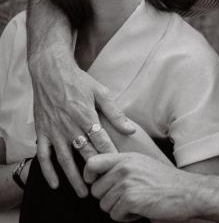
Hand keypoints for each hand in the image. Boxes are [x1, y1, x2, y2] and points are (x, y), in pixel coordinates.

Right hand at [31, 58, 135, 196]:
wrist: (51, 72)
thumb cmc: (78, 81)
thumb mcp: (101, 92)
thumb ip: (115, 113)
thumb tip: (130, 129)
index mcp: (86, 115)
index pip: (101, 141)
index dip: (110, 155)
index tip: (118, 168)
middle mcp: (70, 125)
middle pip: (85, 153)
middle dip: (95, 170)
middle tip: (104, 185)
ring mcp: (54, 130)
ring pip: (65, 159)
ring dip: (74, 177)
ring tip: (84, 192)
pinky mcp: (42, 131)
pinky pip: (43, 155)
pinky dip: (48, 171)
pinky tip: (55, 183)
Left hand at [84, 153, 200, 221]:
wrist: (187, 192)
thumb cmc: (165, 182)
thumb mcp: (141, 165)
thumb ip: (121, 167)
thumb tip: (98, 179)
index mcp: (126, 158)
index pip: (92, 163)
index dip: (88, 176)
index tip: (93, 183)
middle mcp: (124, 167)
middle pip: (96, 191)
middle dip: (109, 199)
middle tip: (129, 198)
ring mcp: (127, 183)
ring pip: (104, 205)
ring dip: (119, 209)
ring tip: (138, 202)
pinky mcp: (131, 199)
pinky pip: (115, 215)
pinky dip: (127, 218)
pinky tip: (142, 209)